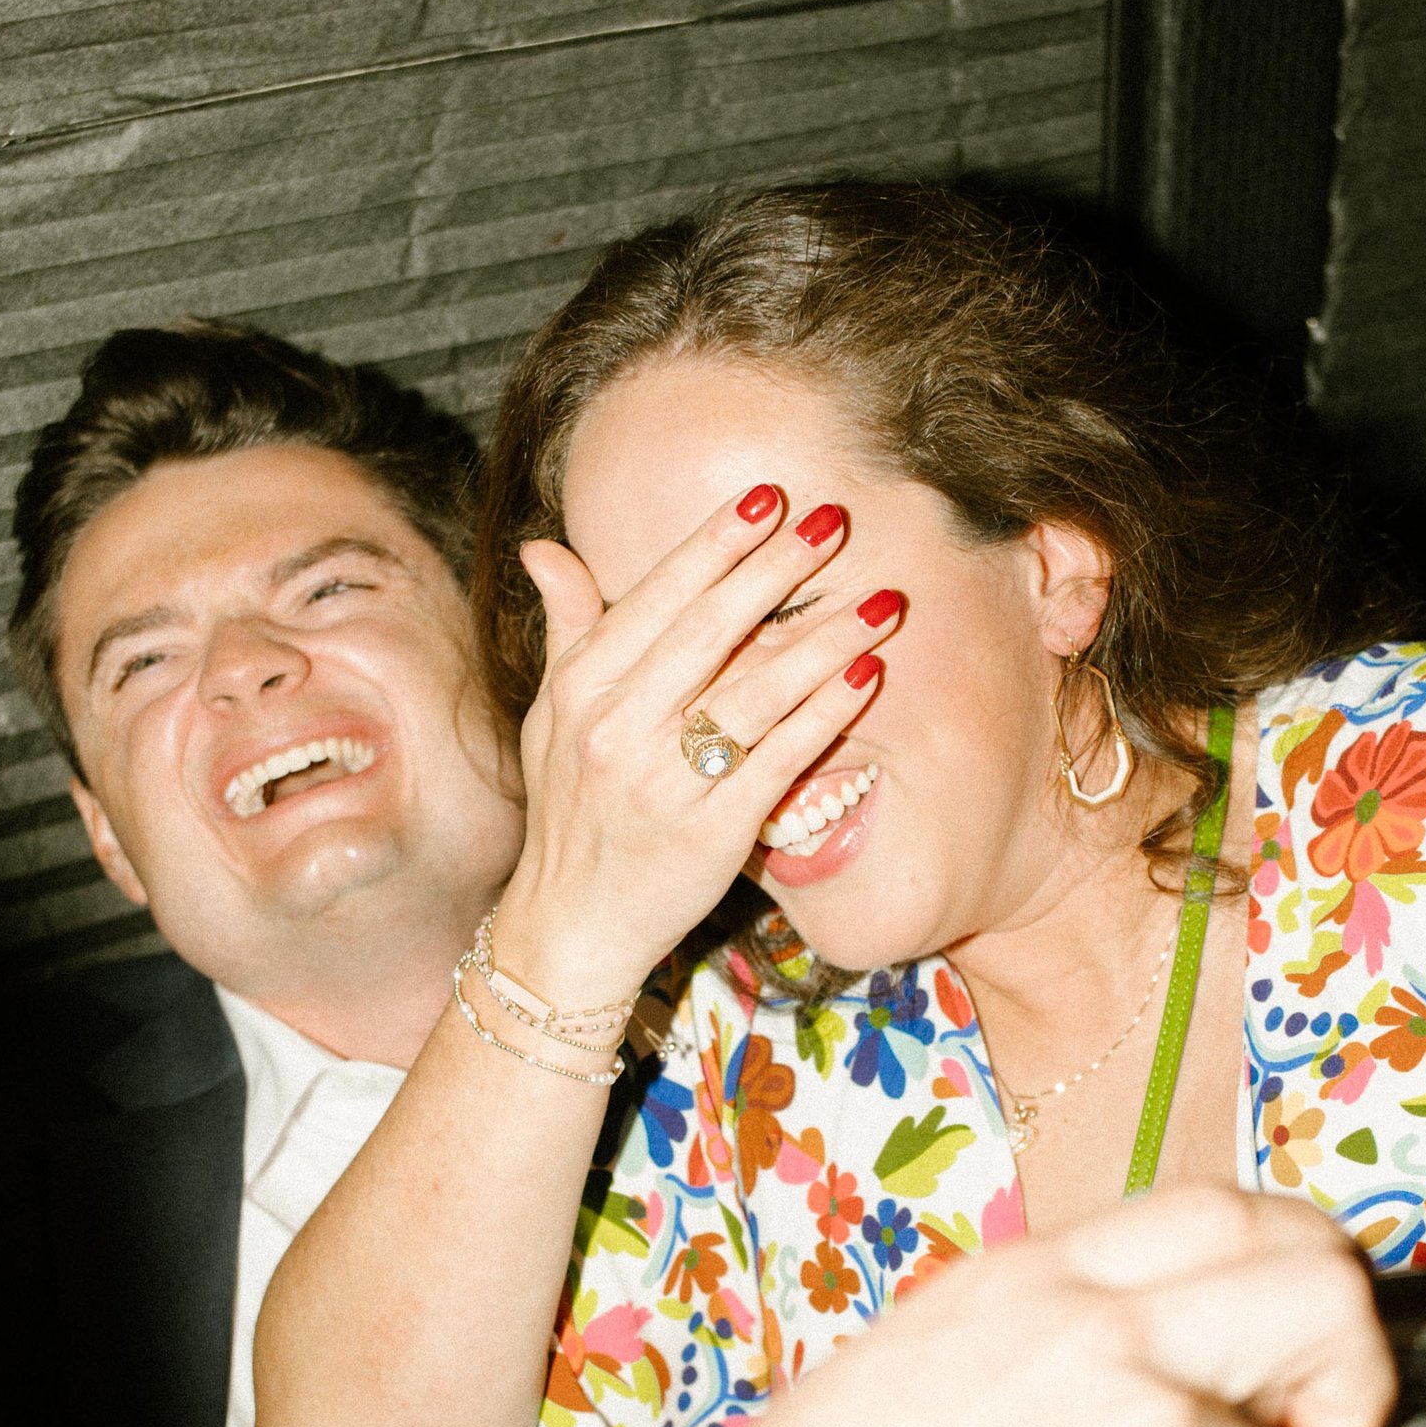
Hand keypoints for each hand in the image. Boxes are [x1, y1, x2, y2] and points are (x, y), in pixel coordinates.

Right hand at [497, 481, 903, 1007]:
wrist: (570, 928)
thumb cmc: (573, 811)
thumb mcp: (552, 718)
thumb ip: (568, 629)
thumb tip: (546, 546)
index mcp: (580, 689)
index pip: (656, 598)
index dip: (715, 544)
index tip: (767, 498)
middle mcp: (616, 730)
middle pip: (709, 633)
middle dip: (776, 571)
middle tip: (834, 522)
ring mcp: (663, 784)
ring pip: (755, 694)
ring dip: (822, 641)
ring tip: (879, 602)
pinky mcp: (709, 834)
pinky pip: (778, 761)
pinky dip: (824, 717)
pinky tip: (865, 678)